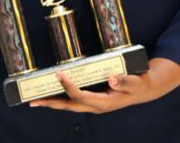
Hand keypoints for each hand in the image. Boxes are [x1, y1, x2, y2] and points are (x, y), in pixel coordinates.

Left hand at [29, 58, 179, 113]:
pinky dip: (62, 99)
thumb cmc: (140, 84)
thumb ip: (126, 81)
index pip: (81, 96)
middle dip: (51, 103)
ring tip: (36, 100)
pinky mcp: (94, 100)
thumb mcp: (136, 82)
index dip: (69, 86)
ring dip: (53, 102)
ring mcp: (94, 104)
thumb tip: (112, 79)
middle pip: (69, 105)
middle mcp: (96, 106)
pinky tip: (52, 94)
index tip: (60, 74)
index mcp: (104, 102)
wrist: (146, 89)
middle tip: (33, 100)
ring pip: (70, 105)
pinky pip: (74, 101)